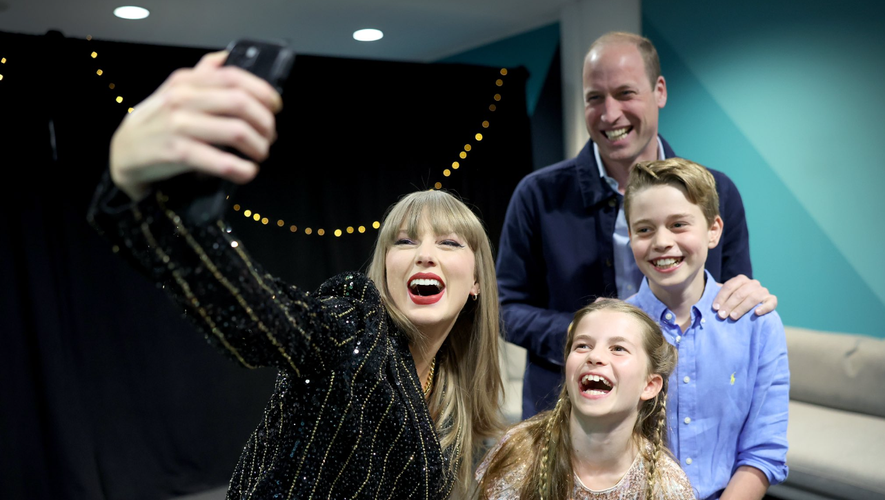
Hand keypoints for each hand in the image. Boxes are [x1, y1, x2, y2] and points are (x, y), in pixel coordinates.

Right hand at [109, 51, 282, 200]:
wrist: (124, 151)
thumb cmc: (158, 121)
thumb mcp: (175, 91)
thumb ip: (202, 75)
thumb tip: (225, 57)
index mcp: (187, 81)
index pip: (234, 77)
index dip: (263, 92)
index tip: (275, 107)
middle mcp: (183, 99)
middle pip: (241, 103)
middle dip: (265, 122)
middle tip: (269, 136)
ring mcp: (180, 126)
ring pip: (236, 131)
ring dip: (258, 147)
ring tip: (260, 154)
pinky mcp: (178, 153)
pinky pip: (221, 162)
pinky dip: (242, 170)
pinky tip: (247, 172)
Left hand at [713, 274, 777, 319]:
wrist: (753, 307)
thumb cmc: (734, 303)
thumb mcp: (726, 297)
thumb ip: (718, 295)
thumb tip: (703, 296)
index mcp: (741, 280)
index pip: (729, 286)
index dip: (721, 297)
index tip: (715, 308)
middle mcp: (753, 283)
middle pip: (740, 292)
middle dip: (729, 304)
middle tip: (722, 315)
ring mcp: (763, 291)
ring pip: (754, 297)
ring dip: (742, 307)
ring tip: (733, 317)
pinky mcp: (772, 300)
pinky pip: (771, 302)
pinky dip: (764, 307)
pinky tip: (756, 313)